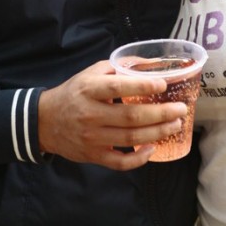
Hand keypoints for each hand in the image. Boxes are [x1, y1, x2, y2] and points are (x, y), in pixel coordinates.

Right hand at [38, 60, 186, 169]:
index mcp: (90, 89)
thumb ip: (117, 67)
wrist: (45, 120)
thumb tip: (148, 63)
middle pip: (131, 117)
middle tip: (180, 109)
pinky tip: (153, 148)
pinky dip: (139, 158)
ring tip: (175, 125)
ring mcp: (92, 137)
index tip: (163, 85)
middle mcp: (91, 114)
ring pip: (130, 138)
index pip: (118, 87)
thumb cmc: (74, 92)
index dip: (142, 87)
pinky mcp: (93, 156)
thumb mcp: (90, 73)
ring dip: (157, 133)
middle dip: (160, 114)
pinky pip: (120, 162)